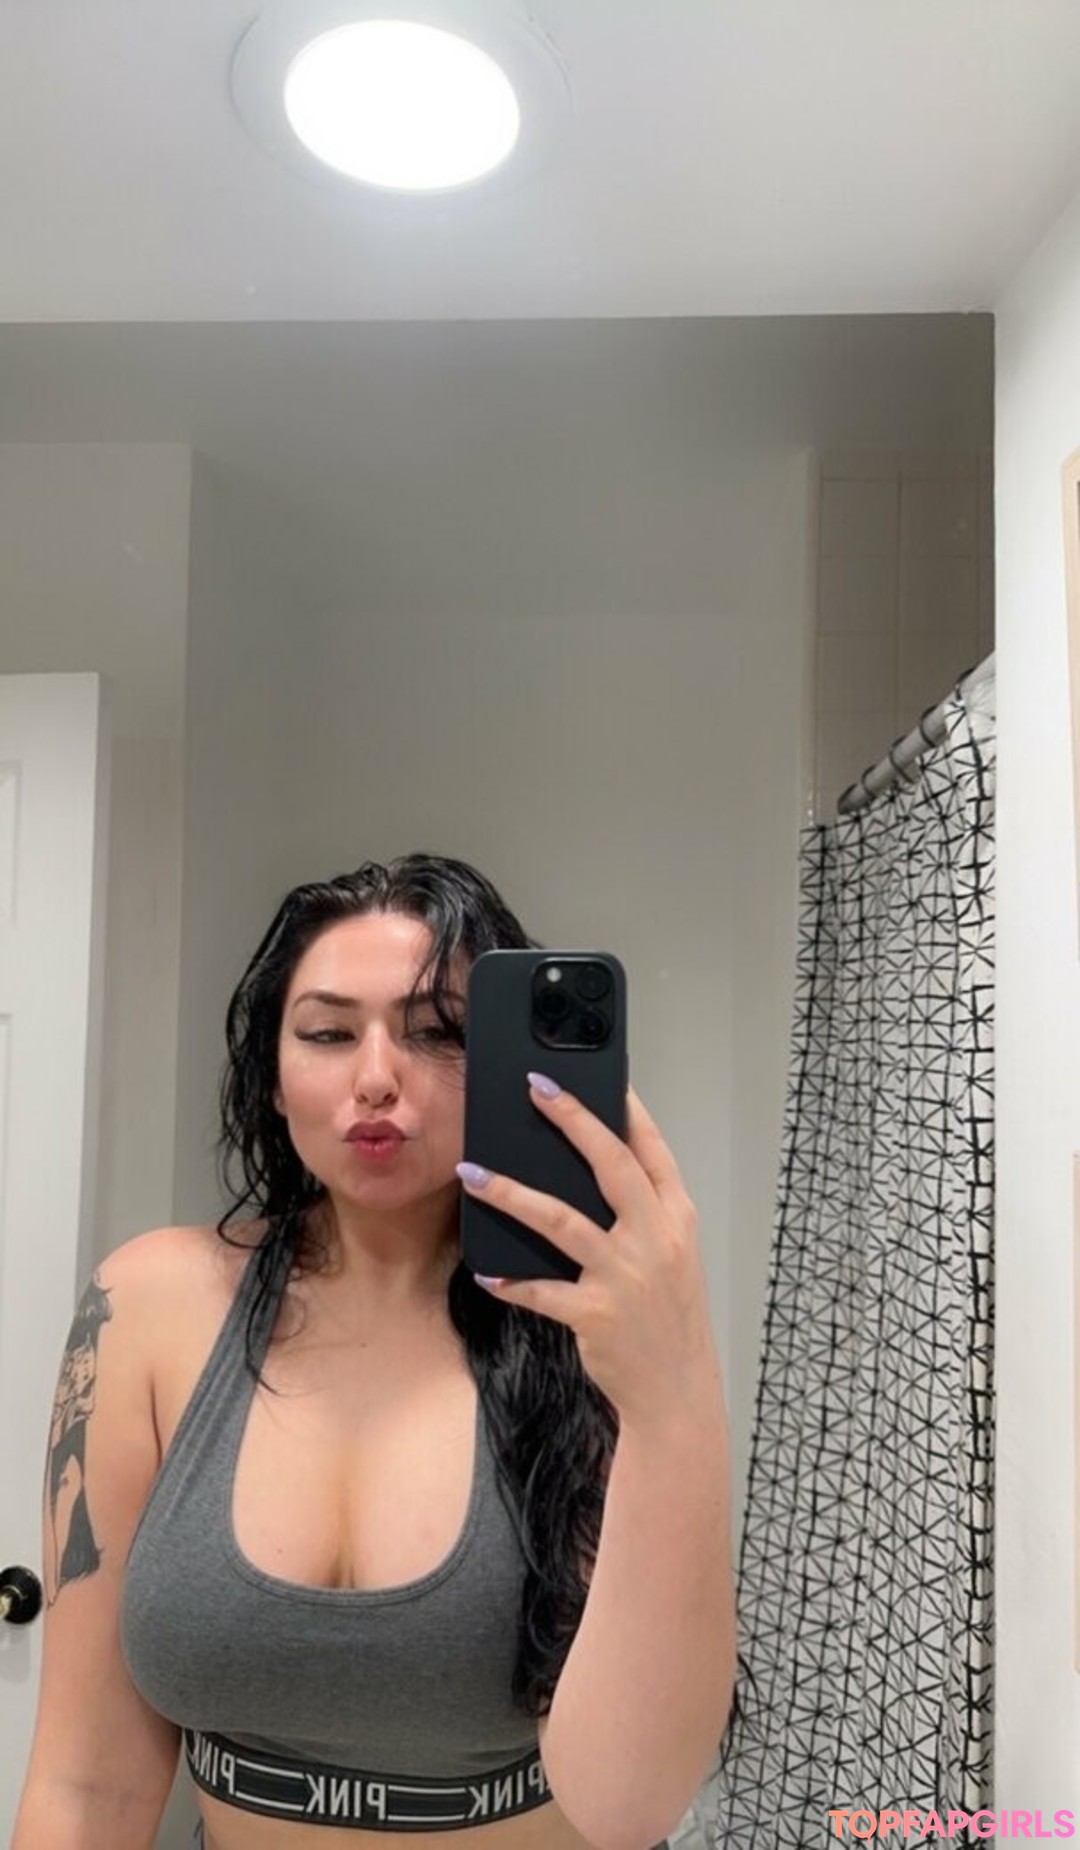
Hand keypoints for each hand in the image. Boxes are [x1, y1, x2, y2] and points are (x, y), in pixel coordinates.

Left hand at [456, 1078, 723, 1430]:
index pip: (652, 1150)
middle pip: (609, 1164)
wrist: (678, 1389)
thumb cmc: (667, 1316)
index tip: (602, 1076)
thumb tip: (589, 1171)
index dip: (626, 1110)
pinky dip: (511, 1279)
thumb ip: (642, 1215)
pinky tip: (487, 1271)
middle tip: (535, 1089)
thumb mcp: (671, 1256)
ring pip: (561, 1219)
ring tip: (472, 1173)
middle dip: (572, 1120)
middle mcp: (656, 1238)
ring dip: (511, 1193)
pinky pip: (542, 1289)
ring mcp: (626, 1274)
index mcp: (677, 1218)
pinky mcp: (595, 1312)